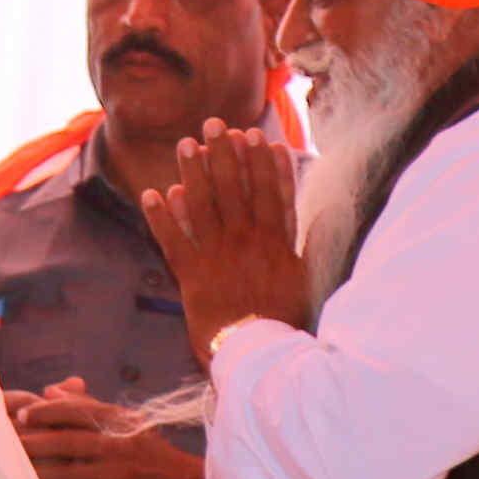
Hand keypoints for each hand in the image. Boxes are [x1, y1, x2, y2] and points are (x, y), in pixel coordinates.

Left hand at [15, 380, 209, 478]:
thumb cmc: (148, 452)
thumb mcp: (126, 421)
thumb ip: (87, 405)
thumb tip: (49, 390)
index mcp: (119, 423)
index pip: (77, 411)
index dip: (46, 412)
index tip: (23, 415)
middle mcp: (116, 448)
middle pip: (65, 442)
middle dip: (32, 442)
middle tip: (5, 442)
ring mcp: (113, 478)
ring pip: (63, 475)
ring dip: (33, 472)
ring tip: (8, 469)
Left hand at [136, 121, 304, 358]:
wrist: (258, 355)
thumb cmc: (285, 321)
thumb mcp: (308, 279)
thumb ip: (313, 243)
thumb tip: (326, 212)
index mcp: (275, 242)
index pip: (268, 191)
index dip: (261, 161)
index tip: (256, 136)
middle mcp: (245, 242)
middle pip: (233, 189)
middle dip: (224, 153)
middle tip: (214, 123)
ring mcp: (216, 256)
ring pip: (202, 206)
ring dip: (193, 173)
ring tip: (185, 145)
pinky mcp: (192, 276)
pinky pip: (173, 241)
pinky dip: (161, 218)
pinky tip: (152, 193)